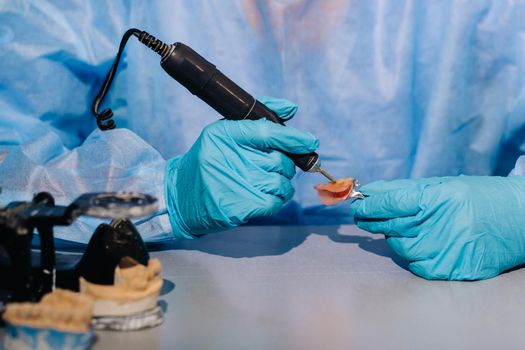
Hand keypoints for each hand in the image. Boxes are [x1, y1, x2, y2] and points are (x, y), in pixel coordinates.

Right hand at [166, 97, 318, 237]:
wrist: (181, 197)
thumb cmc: (209, 161)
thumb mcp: (224, 132)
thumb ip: (259, 119)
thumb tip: (291, 108)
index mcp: (226, 134)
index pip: (269, 131)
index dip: (294, 137)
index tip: (311, 141)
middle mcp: (231, 157)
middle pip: (280, 160)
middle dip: (284, 164)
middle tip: (269, 166)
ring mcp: (238, 184)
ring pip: (282, 182)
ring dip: (281, 183)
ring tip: (264, 181)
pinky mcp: (242, 207)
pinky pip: (277, 201)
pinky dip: (277, 198)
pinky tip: (263, 195)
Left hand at [350, 176, 524, 279]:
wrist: (519, 221)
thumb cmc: (478, 197)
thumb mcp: (443, 185)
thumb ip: (404, 190)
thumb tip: (370, 192)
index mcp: (438, 199)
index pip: (390, 203)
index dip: (369, 204)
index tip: (356, 202)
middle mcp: (439, 225)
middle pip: (389, 225)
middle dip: (372, 219)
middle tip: (364, 214)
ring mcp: (444, 250)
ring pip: (399, 246)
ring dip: (395, 236)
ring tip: (409, 226)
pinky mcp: (449, 270)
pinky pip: (415, 263)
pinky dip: (413, 253)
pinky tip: (424, 242)